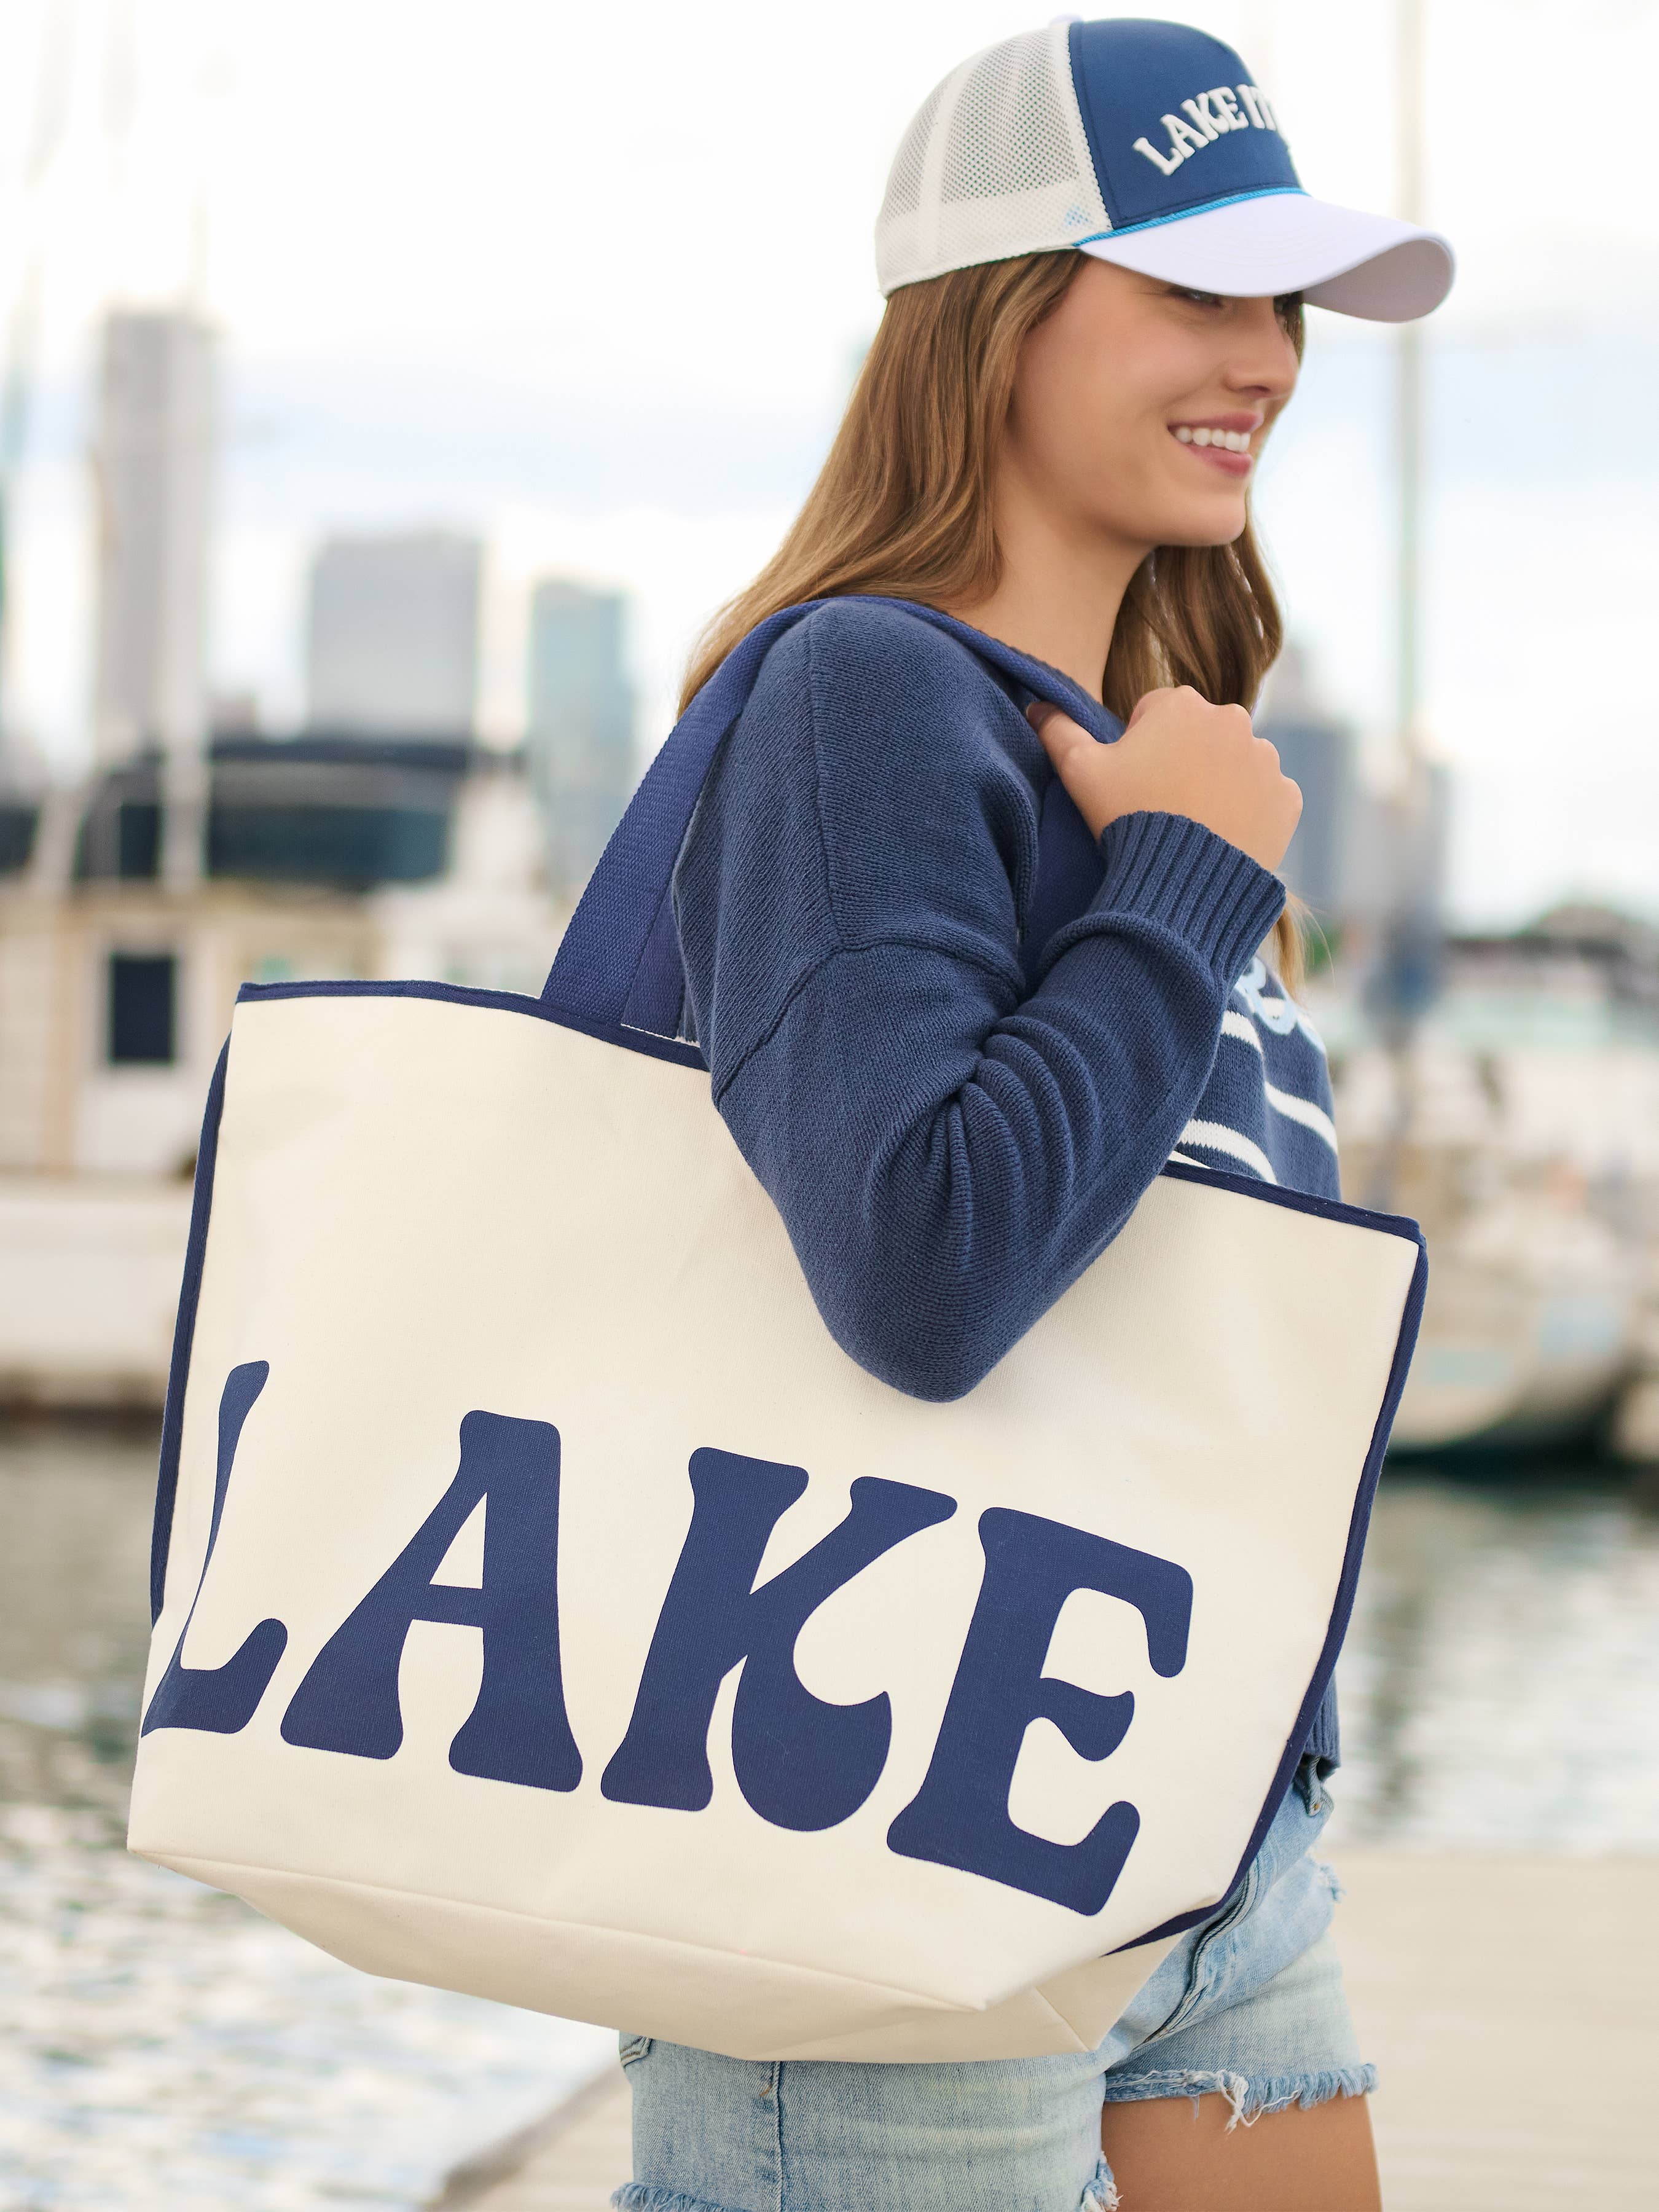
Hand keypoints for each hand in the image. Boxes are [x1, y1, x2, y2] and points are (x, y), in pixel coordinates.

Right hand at [1028, 686, 1301, 872]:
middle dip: (1183, 760)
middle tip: (1161, 805)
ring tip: (1192, 823)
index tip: (1133, 783)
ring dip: (1218, 784)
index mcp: (1181, 703)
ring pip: (1235, 764)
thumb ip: (1057, 731)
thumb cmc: (1127, 818)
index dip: (1138, 748)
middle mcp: (1233, 719)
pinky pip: (1265, 798)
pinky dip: (1248, 813)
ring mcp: (1266, 759)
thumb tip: (1035, 707)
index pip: (1155, 713)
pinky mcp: (1287, 797)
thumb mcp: (1080, 772)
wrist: (1181, 881)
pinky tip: (1221, 836)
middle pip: (1199, 735)